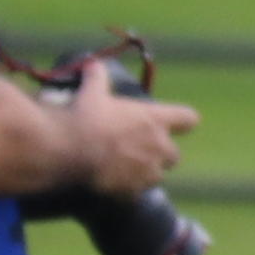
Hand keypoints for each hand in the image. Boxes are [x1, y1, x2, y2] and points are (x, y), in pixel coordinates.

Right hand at [65, 61, 203, 201]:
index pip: (188, 119)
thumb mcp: (91, 92)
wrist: (66, 152)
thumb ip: (97, 77)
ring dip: (146, 172)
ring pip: (157, 175)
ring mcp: (148, 171)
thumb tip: (92, 63)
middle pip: (174, 154)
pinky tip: (112, 183)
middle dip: (161, 152)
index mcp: (155, 120)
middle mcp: (159, 146)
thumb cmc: (83, 117)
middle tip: (140, 148)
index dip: (182, 120)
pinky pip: (137, 192)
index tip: (173, 121)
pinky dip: (128, 188)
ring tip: (124, 168)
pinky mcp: (133, 191)